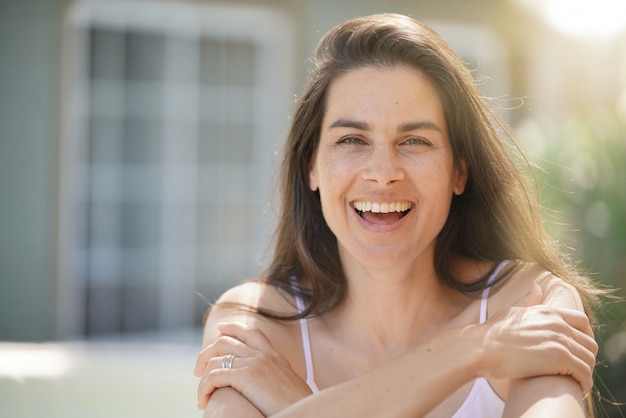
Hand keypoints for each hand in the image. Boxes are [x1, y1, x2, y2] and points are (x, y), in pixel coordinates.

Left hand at [194, 322, 312, 414]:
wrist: (304, 413)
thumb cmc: (296, 405)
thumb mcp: (288, 384)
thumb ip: (274, 377)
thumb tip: (263, 384)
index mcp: (275, 356)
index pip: (251, 332)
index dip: (233, 327)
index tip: (221, 328)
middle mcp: (263, 355)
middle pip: (225, 342)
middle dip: (206, 354)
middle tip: (198, 370)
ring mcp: (254, 364)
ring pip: (214, 361)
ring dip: (202, 378)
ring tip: (202, 395)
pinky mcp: (246, 377)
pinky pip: (213, 377)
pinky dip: (203, 389)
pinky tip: (204, 401)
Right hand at [478, 285, 597, 392]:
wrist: (481, 348)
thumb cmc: (492, 333)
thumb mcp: (512, 311)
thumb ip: (528, 301)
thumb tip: (537, 288)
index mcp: (548, 312)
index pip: (582, 321)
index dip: (586, 336)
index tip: (580, 349)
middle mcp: (557, 323)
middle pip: (589, 342)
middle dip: (586, 357)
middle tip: (578, 370)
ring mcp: (559, 340)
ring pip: (589, 359)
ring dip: (586, 372)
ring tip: (578, 382)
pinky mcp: (559, 358)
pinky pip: (584, 372)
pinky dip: (584, 383)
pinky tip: (577, 388)